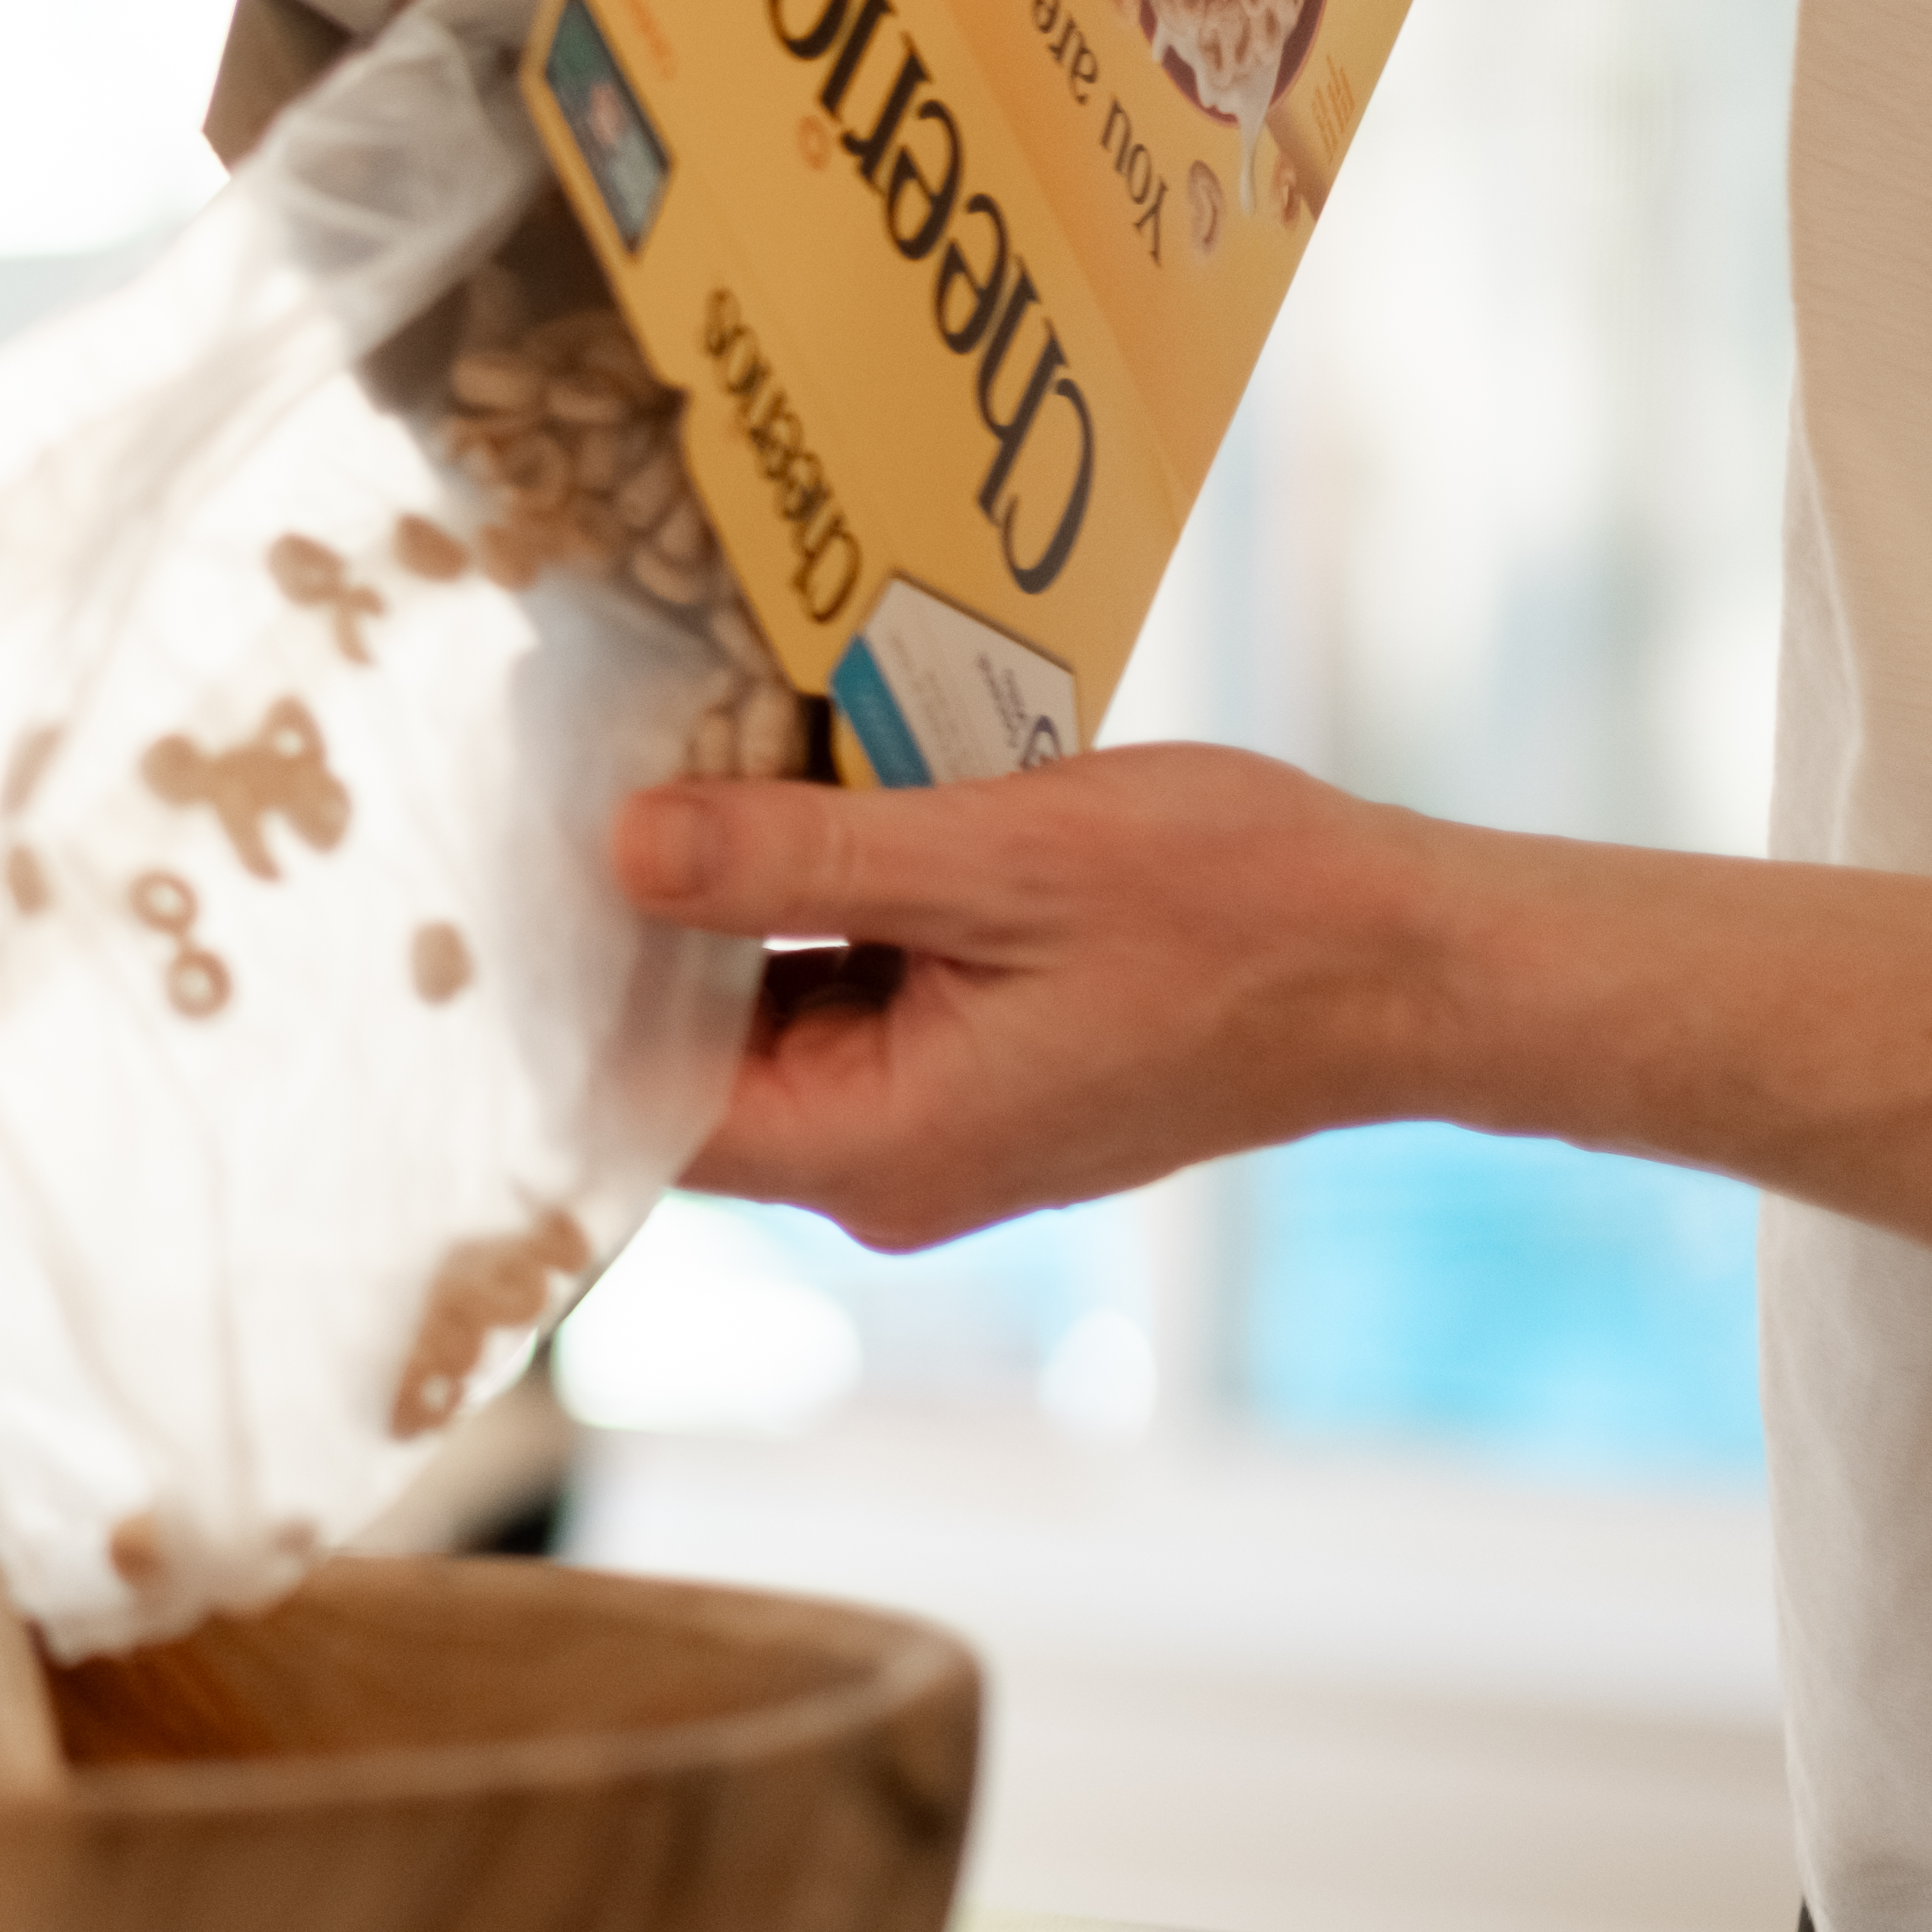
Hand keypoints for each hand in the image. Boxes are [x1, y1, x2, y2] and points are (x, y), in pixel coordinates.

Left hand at [614, 742, 1440, 1248]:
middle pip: (694, 1059)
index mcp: (878, 1147)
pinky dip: (817, 911)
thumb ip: (800, 863)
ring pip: (767, 1019)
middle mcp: (887, 1165)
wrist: (1412, 962)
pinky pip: (849, 997)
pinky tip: (802, 806)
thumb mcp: (998, 859)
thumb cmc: (1239, 914)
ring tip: (683, 767)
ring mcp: (933, 1124)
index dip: (568, 991)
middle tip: (585, 776)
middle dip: (644, 932)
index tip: (519, 866)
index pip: (644, 1106)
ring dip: (734, 909)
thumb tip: (625, 850)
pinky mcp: (975, 1071)